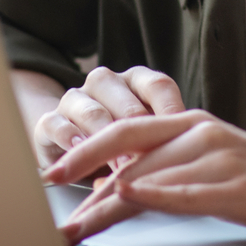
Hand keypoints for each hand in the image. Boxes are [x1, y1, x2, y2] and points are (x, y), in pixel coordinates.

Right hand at [31, 65, 185, 166]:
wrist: (73, 149)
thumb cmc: (123, 146)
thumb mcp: (149, 141)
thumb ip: (166, 140)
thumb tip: (195, 153)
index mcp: (136, 81)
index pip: (158, 86)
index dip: (171, 112)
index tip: (183, 138)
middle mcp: (106, 83)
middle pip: (125, 100)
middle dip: (139, 133)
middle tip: (151, 158)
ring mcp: (76, 99)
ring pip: (92, 111)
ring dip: (106, 140)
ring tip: (121, 165)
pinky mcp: (49, 121)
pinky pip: (58, 126)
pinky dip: (71, 141)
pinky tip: (82, 154)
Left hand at [44, 110, 245, 244]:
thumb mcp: (215, 165)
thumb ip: (172, 168)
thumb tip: (121, 187)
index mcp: (192, 125)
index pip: (126, 132)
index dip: (85, 149)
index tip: (51, 171)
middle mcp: (201, 133)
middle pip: (128, 152)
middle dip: (81, 172)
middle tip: (45, 189)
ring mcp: (222, 158)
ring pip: (151, 175)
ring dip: (106, 202)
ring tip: (77, 224)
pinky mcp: (241, 187)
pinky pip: (190, 189)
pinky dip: (156, 192)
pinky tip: (129, 196)